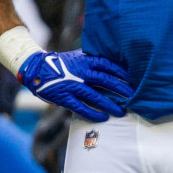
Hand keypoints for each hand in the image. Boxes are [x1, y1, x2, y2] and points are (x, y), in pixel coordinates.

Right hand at [18, 50, 132, 121]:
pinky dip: (93, 113)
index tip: (135, 79)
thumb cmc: (62, 62)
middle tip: (134, 97)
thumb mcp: (79, 55)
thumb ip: (94, 58)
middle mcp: (82, 73)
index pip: (109, 66)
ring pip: (95, 97)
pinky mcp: (64, 98)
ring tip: (122, 111)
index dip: (123, 73)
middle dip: (122, 90)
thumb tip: (115, 58)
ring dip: (110, 105)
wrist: (37, 69)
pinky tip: (103, 117)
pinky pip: (81, 107)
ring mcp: (73, 86)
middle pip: (106, 81)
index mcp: (87, 61)